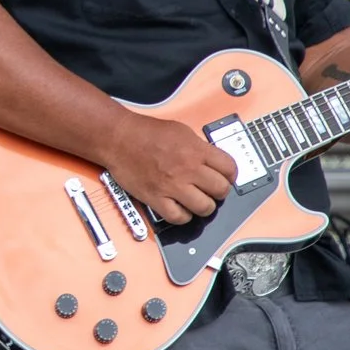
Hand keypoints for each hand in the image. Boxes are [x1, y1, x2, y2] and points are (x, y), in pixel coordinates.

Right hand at [98, 109, 236, 224]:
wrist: (118, 138)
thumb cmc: (146, 132)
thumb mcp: (181, 131)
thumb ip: (199, 148)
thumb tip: (212, 163)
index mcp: (196, 150)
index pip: (229, 168)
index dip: (230, 175)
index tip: (225, 177)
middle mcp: (188, 169)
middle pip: (221, 190)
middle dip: (219, 192)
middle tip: (211, 190)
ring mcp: (172, 186)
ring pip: (205, 208)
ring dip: (204, 206)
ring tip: (197, 201)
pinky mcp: (156, 198)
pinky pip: (179, 217)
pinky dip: (183, 216)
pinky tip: (180, 208)